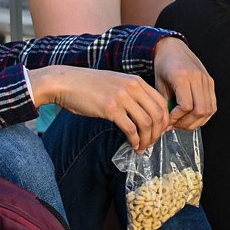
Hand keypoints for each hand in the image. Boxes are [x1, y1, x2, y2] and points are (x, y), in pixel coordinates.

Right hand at [28, 65, 169, 151]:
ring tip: (142, 147)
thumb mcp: (115, 83)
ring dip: (147, 139)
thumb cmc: (88, 86)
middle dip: (157, 133)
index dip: (164, 120)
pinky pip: (130, 128)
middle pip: (157, 114)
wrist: (64, 82)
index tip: (159, 132)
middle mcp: (132, 87)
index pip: (161, 102)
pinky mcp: (110, 108)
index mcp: (136, 81)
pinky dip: (135, 140)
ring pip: (146, 123)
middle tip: (152, 143)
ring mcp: (122, 97)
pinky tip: (133, 145)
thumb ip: (131, 94)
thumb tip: (145, 115)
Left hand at [152, 37, 216, 130]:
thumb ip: (163, 103)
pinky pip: (212, 105)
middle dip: (187, 123)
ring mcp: (206, 80)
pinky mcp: (211, 82)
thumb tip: (166, 123)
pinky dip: (203, 115)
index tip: (168, 122)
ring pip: (208, 110)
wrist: (173, 48)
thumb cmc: (163, 65)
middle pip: (200, 110)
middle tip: (175, 125)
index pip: (186, 106)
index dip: (177, 118)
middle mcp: (198, 77)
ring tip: (183, 122)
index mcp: (182, 76)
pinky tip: (192, 116)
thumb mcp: (158, 83)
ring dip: (196, 121)